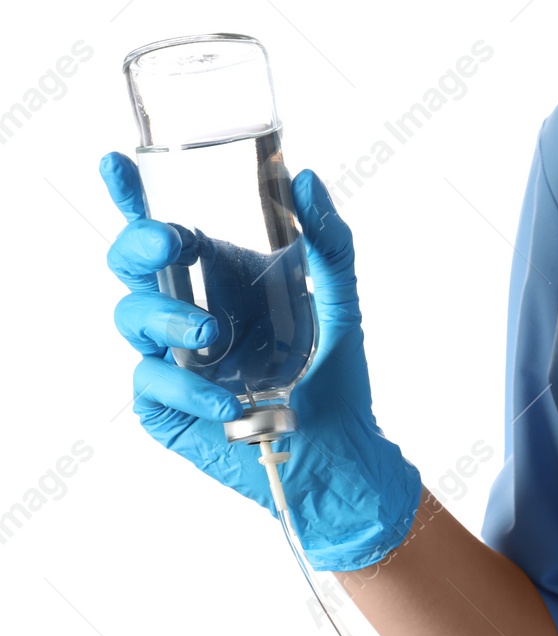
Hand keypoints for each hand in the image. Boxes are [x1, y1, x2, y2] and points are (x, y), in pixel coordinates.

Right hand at [101, 151, 420, 570]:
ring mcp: (173, 360)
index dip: (131, 196)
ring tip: (213, 333)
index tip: (117, 163)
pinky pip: (151, 383)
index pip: (166, 230)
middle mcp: (188, 312)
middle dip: (140, 244)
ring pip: (131, 318)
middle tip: (172, 243)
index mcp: (220, 279)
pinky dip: (188, 388)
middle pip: (132, 264)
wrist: (342, 451)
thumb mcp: (340, 301)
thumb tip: (303, 179)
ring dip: (168, 317)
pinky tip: (230, 403)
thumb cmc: (337, 376)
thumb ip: (329, 240)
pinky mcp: (166, 408)